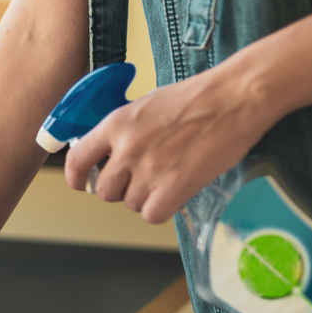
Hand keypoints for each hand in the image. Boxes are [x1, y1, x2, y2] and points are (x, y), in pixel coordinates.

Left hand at [64, 67, 281, 222]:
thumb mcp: (147, 104)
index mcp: (116, 123)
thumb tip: (113, 151)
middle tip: (140, 181)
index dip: (76, 177)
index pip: (77, 160)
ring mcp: (149, 169)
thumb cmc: (197, 97)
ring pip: (130, 203)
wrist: (235, 98)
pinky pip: (152, 214)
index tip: (82, 184)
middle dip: (120, 190)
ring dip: (145, 198)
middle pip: (105, 190)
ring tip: (166, 179)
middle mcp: (127, 148)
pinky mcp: (174, 187)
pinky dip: (162, 209)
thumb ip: (125, 129)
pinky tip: (175, 194)